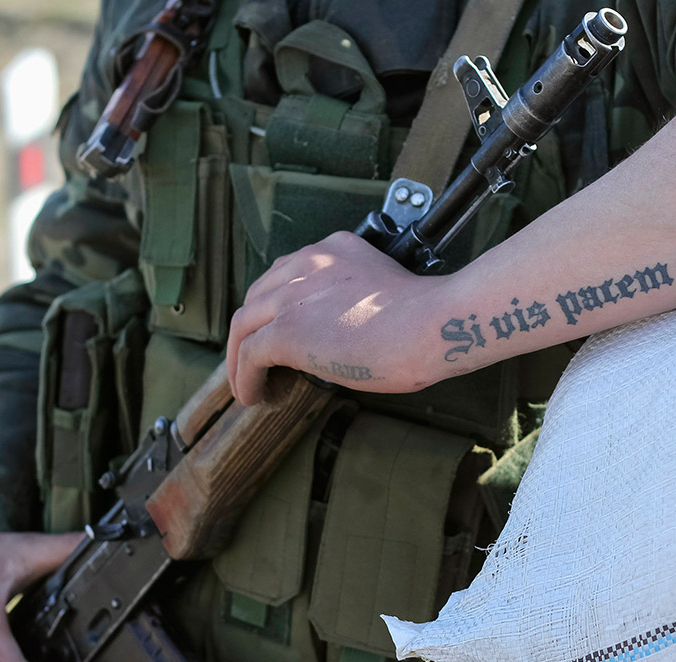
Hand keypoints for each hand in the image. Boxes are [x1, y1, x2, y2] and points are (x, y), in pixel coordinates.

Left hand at [226, 231, 441, 404]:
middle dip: (254, 330)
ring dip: (241, 358)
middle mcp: (307, 263)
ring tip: (253, 385)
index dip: (279, 308)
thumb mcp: (384, 291)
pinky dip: (246, 378)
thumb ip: (354, 301)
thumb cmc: (426, 320)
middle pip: (258, 296)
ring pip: (244, 324)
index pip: (287, 274)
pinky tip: (255, 396)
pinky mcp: (287, 330)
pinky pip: (249, 355)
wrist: (433, 324)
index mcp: (333, 250)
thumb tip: (341, 338)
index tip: (283, 333)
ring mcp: (293, 296)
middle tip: (263, 362)